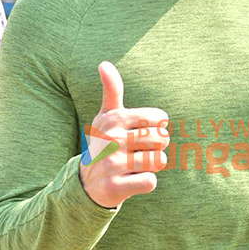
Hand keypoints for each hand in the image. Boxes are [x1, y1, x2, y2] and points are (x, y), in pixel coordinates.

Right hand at [79, 61, 168, 206]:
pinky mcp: (115, 187)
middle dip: (156, 148)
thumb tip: (103, 63)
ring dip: (152, 166)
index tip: (140, 133)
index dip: (157, 127)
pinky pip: (150, 182)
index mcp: (115, 118)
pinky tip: (130, 180)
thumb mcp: (106, 116)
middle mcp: (112, 139)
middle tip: (138, 152)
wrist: (86, 183)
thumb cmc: (105, 143)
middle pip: (162, 139)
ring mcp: (112, 164)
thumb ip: (112, 90)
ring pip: (159, 161)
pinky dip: (145, 183)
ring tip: (134, 166)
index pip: (161, 118)